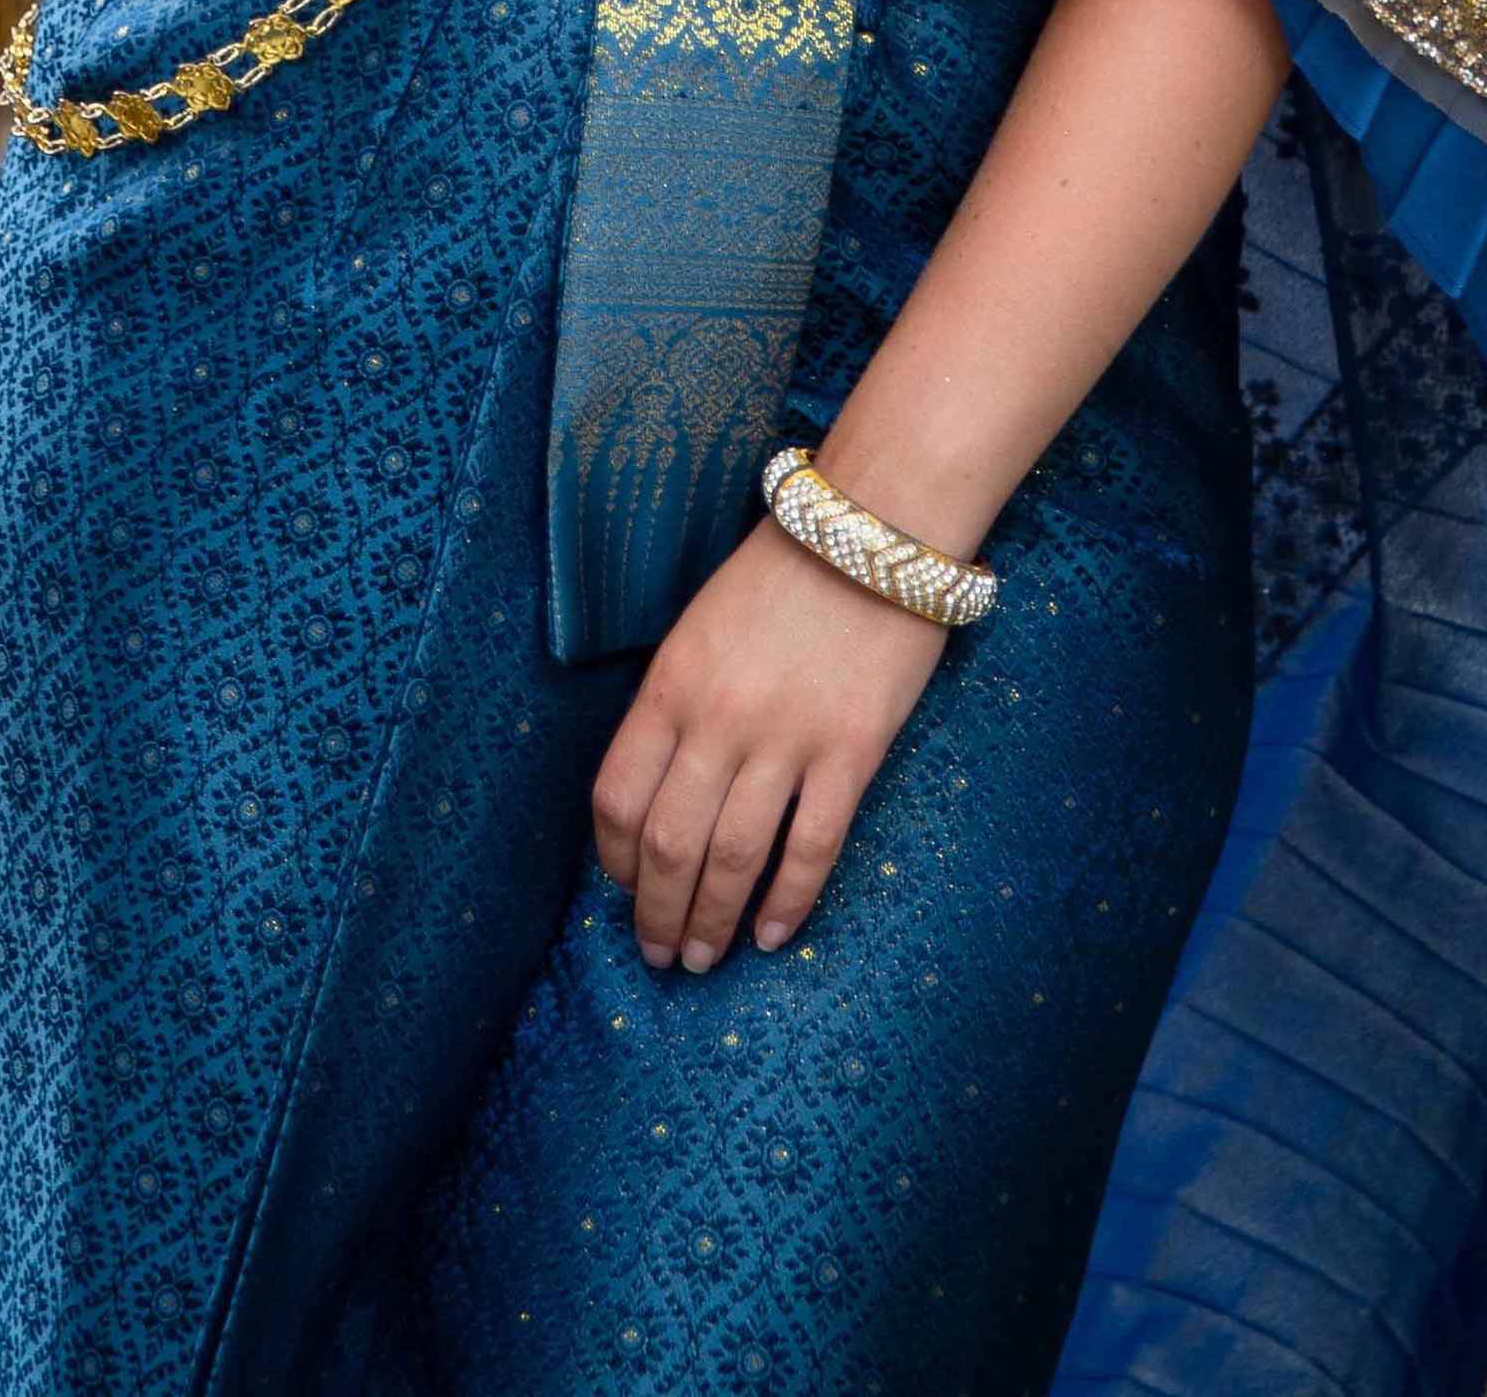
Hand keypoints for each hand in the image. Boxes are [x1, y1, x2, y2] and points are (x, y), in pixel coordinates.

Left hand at [589, 515, 947, 972]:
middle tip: (660, 954)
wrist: (872, 528)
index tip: (623, 890)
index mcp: (671, 683)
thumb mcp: (699, 628)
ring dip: (711, 922)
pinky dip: (788, 903)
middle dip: (657, 914)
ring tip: (703, 959)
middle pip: (670, 844)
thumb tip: (656, 794)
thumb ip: (673, 706)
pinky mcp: (851, 753)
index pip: (618, 797)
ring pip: (732, 858)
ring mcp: (786, 738)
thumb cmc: (780, 574)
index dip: (614, 861)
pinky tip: (772, 936)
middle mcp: (719, 718)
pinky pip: (811, 849)